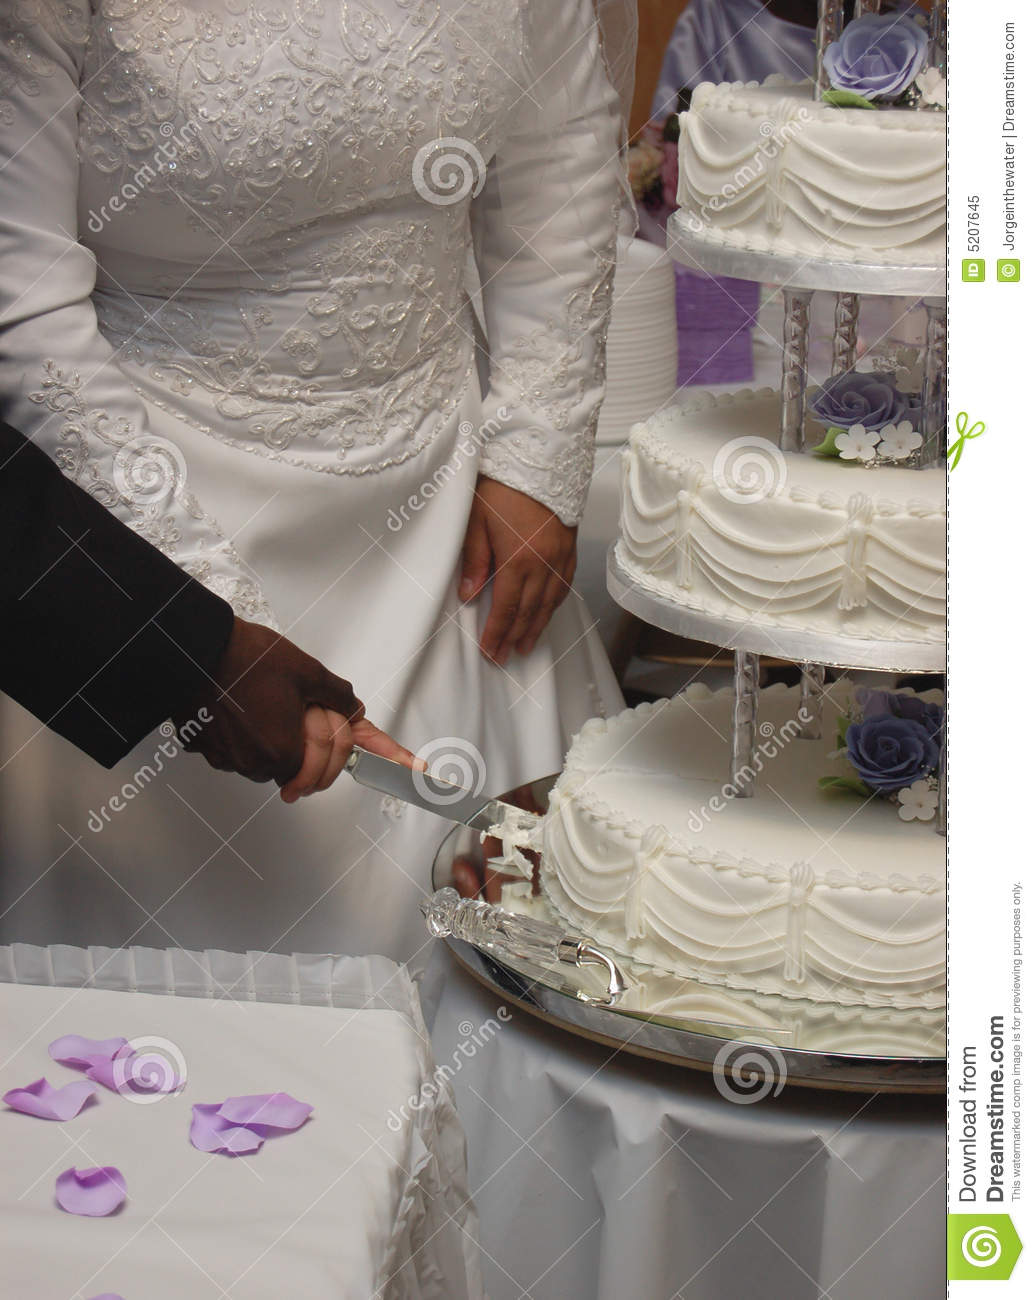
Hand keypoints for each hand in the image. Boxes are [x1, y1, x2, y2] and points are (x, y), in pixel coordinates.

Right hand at [173, 618, 417, 794]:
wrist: (192, 647)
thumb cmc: (245, 658)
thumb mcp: (307, 672)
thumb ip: (338, 697)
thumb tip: (354, 709)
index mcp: (285, 750)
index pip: (327, 767)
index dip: (354, 759)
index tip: (401, 770)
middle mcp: (256, 763)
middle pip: (300, 768)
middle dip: (314, 747)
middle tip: (310, 714)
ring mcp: (228, 759)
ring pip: (270, 758)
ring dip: (281, 739)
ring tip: (273, 701)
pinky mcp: (206, 749)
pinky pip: (239, 750)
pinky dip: (250, 734)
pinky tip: (248, 706)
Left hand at [459, 476, 575, 665]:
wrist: (537, 455)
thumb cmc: (501, 484)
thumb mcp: (475, 520)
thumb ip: (474, 561)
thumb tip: (469, 596)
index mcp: (518, 559)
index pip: (506, 607)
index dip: (497, 633)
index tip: (490, 651)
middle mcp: (543, 562)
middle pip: (530, 610)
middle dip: (516, 636)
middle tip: (505, 657)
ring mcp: (560, 555)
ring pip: (550, 601)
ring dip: (537, 625)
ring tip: (526, 644)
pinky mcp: (569, 545)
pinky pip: (565, 583)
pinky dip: (555, 602)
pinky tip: (548, 611)